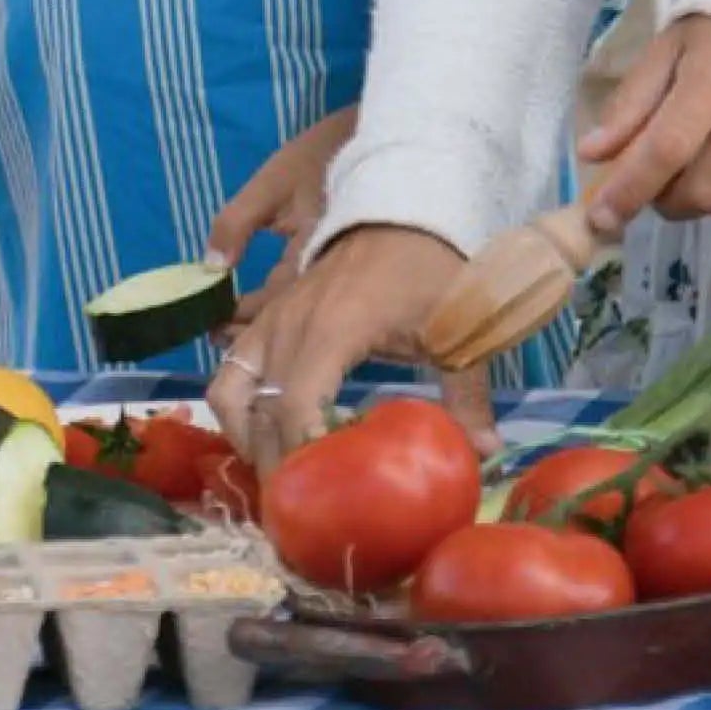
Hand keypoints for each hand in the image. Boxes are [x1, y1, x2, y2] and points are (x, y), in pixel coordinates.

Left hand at [205, 106, 357, 325]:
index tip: (208, 328)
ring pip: (299, 311)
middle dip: (250, 331)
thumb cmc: (328, 155)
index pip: (268, 310)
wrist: (389, 137)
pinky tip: (269, 304)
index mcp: (308, 263)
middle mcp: (327, 279)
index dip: (236, 322)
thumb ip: (238, 223)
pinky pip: (313, 295)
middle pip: (286, 319)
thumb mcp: (274, 183)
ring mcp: (339, 274)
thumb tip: (212, 267)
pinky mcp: (346, 263)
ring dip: (267, 322)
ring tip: (232, 326)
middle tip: (216, 334)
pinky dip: (287, 303)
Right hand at [205, 225, 495, 473]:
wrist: (402, 207)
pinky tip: (265, 432)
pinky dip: (238, 405)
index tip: (315, 492)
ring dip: (241, 433)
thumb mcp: (458, 331)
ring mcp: (270, 318)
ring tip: (272, 467)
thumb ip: (466, 395)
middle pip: (255, 408)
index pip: (294, 405)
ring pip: (226, 387)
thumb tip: (484, 453)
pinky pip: (231, 368)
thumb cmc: (434, 269)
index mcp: (335, 329)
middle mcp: (289, 324)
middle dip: (268, 461)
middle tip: (295, 502)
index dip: (297, 455)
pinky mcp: (266, 316)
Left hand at [582, 14, 710, 230]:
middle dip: (666, 202)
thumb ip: (630, 104)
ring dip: (707, 197)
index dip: (630, 189)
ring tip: (699, 164)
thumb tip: (592, 155)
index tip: (600, 218)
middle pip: (705, 189)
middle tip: (654, 186)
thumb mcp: (666, 51)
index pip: (667, 148)